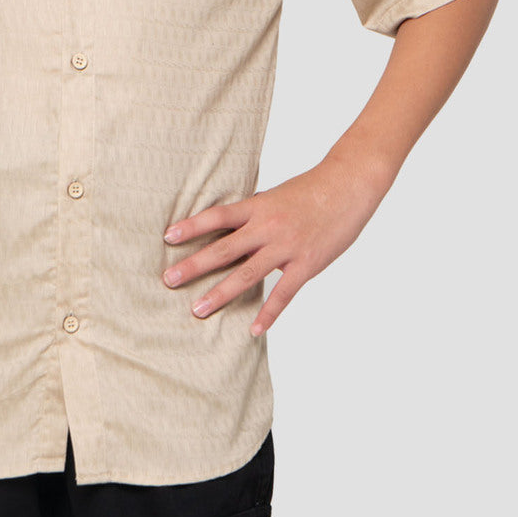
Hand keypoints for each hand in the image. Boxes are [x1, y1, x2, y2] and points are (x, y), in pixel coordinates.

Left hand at [161, 153, 387, 334]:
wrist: (349, 186)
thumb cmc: (313, 189)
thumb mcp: (276, 195)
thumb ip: (254, 213)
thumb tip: (229, 225)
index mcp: (258, 206)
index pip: (218, 216)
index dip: (192, 226)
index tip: (168, 237)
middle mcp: (268, 226)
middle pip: (224, 248)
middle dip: (194, 265)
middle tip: (168, 279)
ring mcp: (286, 247)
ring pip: (247, 274)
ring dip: (220, 293)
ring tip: (198, 309)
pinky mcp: (306, 264)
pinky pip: (283, 293)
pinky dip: (268, 314)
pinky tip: (254, 330)